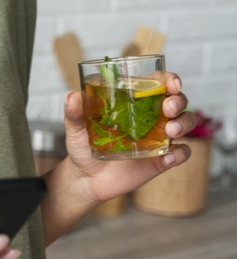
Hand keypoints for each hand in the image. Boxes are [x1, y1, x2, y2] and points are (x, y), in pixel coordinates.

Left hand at [63, 71, 195, 203]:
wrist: (86, 178)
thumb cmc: (84, 146)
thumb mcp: (76, 127)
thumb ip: (74, 112)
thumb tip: (73, 96)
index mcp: (135, 102)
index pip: (159, 84)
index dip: (170, 79)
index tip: (170, 82)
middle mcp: (151, 117)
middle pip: (178, 101)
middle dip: (179, 100)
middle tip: (168, 108)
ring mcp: (159, 138)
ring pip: (185, 123)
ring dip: (184, 123)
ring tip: (171, 130)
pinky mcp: (161, 160)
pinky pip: (181, 154)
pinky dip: (181, 153)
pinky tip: (169, 156)